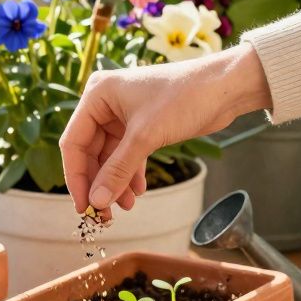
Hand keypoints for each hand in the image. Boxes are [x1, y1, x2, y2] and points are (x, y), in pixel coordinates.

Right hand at [59, 43, 271, 215]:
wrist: (226, 87)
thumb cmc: (185, 96)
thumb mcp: (146, 137)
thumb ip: (118, 170)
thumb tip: (97, 201)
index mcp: (97, 95)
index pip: (74, 143)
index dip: (77, 177)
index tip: (83, 206)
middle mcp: (105, 103)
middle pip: (90, 152)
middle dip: (99, 183)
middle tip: (104, 213)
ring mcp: (123, 115)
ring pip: (110, 157)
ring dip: (116, 182)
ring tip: (126, 206)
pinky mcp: (142, 125)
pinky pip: (127, 154)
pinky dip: (131, 173)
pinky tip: (138, 190)